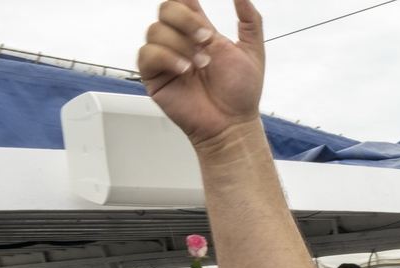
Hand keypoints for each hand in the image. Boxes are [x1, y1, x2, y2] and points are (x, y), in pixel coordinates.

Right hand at [137, 0, 265, 148]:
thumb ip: (250, 21)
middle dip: (186, 19)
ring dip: (182, 44)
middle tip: (206, 38)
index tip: (192, 0)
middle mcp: (180, 40)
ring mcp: (165, 57)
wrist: (233, 124)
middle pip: (166, 8)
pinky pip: (148, 54)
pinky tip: (185, 70)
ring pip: (156, 30)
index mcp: (199, 31)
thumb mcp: (252, 52)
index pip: (183, 1)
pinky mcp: (154, 75)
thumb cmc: (240, 94)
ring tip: (202, 65)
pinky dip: (167, 58)